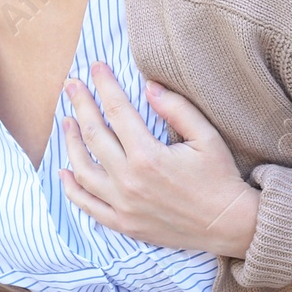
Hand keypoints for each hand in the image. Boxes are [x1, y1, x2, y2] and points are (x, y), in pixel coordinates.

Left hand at [58, 62, 260, 258]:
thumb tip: (149, 86)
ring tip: (66, 121)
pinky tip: (64, 171)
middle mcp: (129, 181)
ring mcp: (123, 205)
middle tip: (71, 85)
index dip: (105, 85)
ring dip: (71, 142)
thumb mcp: (207, 137)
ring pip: (83, 169)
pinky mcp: (123, 224)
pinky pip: (88, 206)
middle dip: (80, 105)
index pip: (117, 111)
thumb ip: (177, 109)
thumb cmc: (219, 177)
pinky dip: (72, 189)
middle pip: (94, 135)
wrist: (228, 225)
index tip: (96, 67)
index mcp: (148, 156)